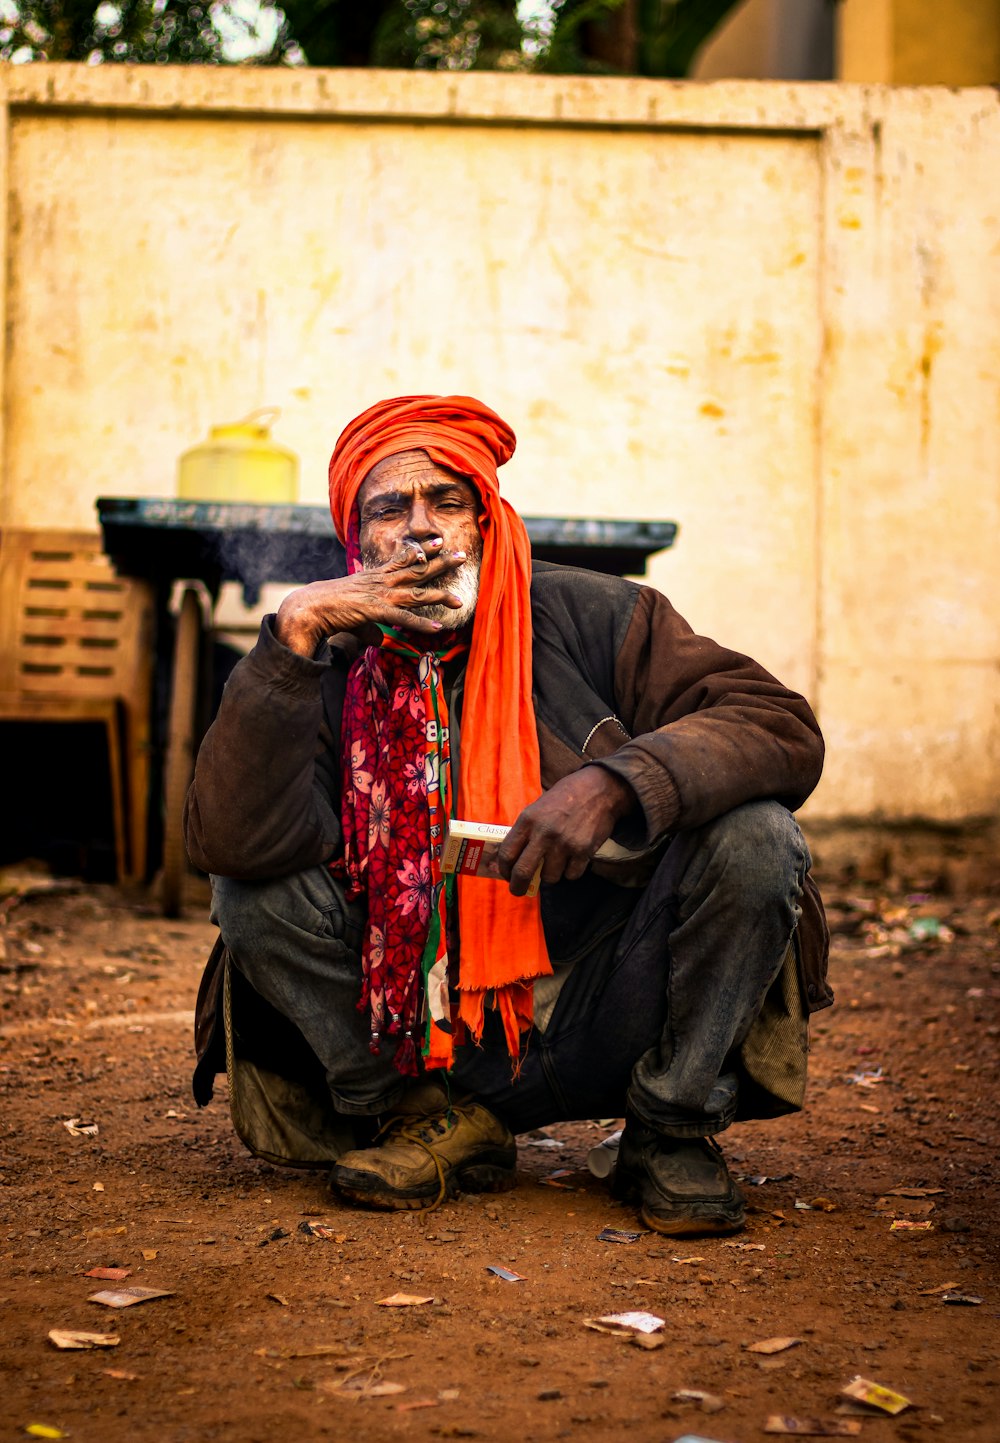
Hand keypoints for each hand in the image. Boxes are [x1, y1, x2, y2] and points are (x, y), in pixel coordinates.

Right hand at [274, 539, 466, 654]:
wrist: (312, 606)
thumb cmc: (331, 608)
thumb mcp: (356, 616)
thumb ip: (371, 627)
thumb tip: (378, 639)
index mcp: (377, 576)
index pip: (404, 559)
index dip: (423, 550)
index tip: (438, 541)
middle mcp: (383, 581)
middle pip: (418, 570)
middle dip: (441, 562)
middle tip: (462, 555)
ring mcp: (382, 595)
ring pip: (417, 594)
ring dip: (440, 596)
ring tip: (459, 600)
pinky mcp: (377, 610)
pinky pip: (404, 618)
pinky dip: (421, 623)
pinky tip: (437, 628)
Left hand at [497, 768, 635, 896]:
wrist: (598, 790)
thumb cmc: (565, 798)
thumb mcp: (537, 808)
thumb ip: (526, 831)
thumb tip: (513, 858)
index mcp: (528, 820)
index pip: (507, 853)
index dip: (504, 869)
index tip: (507, 874)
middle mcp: (544, 833)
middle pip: (523, 872)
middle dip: (518, 886)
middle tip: (518, 890)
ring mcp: (564, 843)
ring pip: (549, 877)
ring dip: (550, 875)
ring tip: (555, 863)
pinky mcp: (583, 851)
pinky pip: (571, 875)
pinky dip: (570, 872)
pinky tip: (572, 859)